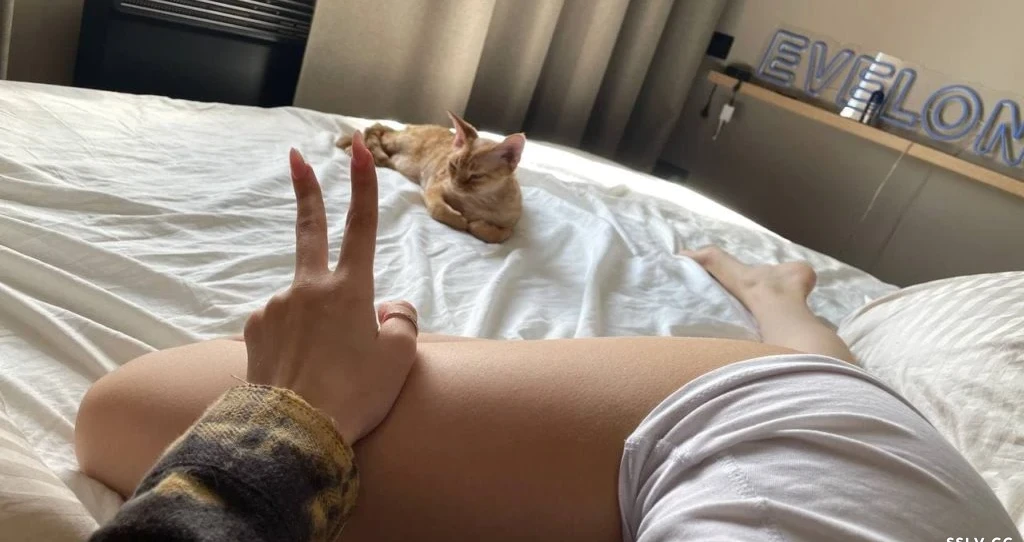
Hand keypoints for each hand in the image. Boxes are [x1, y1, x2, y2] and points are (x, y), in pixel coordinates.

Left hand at [243, 132, 418, 443]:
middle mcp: (308, 289)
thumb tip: (389, 308)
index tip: (358, 149)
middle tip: (297, 160)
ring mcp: (277, 307)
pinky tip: (300, 369)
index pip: (361, 227)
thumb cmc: (355, 395)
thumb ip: (400, 322)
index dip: (362, 185)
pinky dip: (294, 341)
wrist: (294, 432)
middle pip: (309, 230)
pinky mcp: (254, 330)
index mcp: (349, 290)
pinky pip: (282, 327)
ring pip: (303, 304)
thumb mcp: (398, 359)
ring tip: (326, 369)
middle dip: (307, 192)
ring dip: (314, 323)